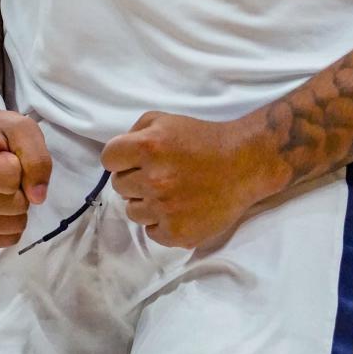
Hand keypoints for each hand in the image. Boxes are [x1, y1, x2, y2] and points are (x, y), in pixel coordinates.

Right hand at [0, 107, 50, 247]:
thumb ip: (37, 158)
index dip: (19, 164)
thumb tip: (38, 198)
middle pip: (15, 205)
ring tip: (0, 185)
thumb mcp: (22, 129)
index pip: (12, 178)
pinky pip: (6, 240)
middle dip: (20, 188)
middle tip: (4, 170)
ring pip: (13, 226)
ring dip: (17, 206)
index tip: (5, 154)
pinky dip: (11, 223)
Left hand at [101, 111, 270, 248]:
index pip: (109, 158)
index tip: (133, 160)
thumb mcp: (167, 120)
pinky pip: (151, 232)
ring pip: (132, 212)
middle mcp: (154, 179)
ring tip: (169, 192)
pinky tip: (178, 208)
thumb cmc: (203, 139)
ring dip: (146, 202)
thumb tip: (118, 155)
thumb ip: (136, 131)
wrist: (243, 164)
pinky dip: (161, 222)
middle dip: (134, 179)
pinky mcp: (176, 233)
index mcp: (149, 147)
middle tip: (157, 174)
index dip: (120, 158)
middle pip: (119, 186)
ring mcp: (165, 209)